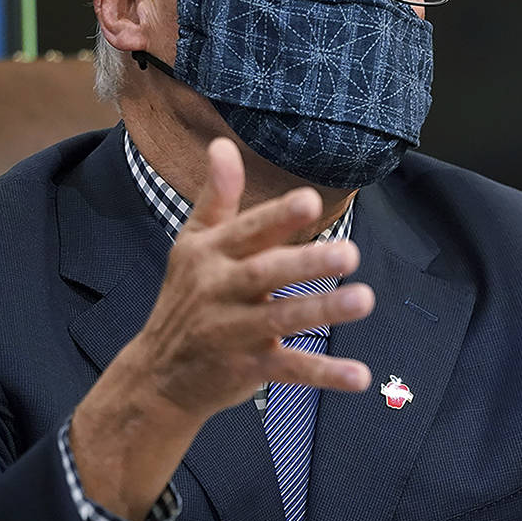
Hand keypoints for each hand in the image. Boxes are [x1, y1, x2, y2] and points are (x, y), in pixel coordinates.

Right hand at [133, 137, 373, 417]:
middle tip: (351, 253)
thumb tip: (221, 143)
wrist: (157, 376)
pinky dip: (324, 374)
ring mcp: (232, 332)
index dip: (278, 217)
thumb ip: (217, 196)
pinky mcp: (246, 369)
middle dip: (307, 263)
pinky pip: (289, 369)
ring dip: (323, 310)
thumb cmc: (186, 297)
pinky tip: (359, 376)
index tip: (311, 201)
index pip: (248, 231)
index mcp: (210, 254)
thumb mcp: (193, 244)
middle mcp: (219, 290)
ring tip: (365, 299)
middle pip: (266, 273)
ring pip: (280, 319)